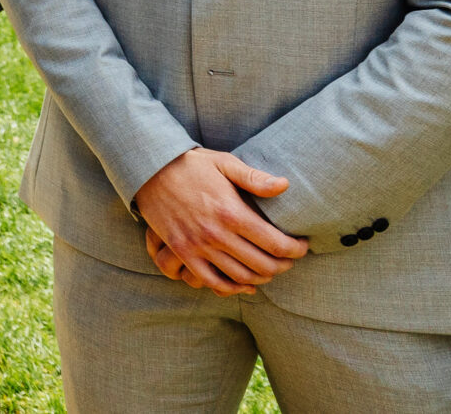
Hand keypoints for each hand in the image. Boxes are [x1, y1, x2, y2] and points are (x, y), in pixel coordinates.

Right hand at [133, 147, 308, 294]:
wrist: (148, 169)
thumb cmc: (190, 165)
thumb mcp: (224, 163)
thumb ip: (254, 178)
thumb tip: (285, 185)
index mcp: (231, 212)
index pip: (276, 244)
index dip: (296, 249)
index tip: (303, 245)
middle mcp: (216, 234)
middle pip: (263, 265)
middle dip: (284, 265)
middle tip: (290, 258)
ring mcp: (198, 246)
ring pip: (241, 276)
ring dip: (262, 277)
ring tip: (271, 268)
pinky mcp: (183, 252)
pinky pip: (212, 281)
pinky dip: (232, 288)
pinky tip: (244, 284)